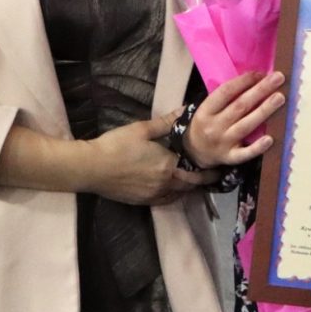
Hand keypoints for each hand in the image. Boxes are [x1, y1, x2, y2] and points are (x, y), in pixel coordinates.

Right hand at [85, 111, 218, 204]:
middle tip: (214, 174)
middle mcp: (165, 184)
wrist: (91, 168)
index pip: (197, 169)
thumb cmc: (116, 145)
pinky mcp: (143, 201)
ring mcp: (154, 195)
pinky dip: (175, 194)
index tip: (219, 164)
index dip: (210, 168)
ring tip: (197, 180)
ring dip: (190, 187)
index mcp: (168, 165)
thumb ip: (167, 122)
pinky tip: (175, 188)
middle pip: (192, 185)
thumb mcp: (142, 129)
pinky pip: (167, 200)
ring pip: (180, 194)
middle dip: (205, 180)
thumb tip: (186, 110)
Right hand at [184, 71, 285, 168]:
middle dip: (260, 90)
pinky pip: (245, 153)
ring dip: (264, 110)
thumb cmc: (207, 124)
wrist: (194, 152)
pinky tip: (270, 138)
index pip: (225, 92)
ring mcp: (223, 143)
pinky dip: (257, 147)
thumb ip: (227, 97)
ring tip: (279, 98)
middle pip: (240, 106)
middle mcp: (214, 126)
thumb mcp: (209, 108)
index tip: (260, 73)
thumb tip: (256, 80)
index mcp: (206, 110)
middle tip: (278, 78)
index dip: (244, 81)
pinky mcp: (231, 158)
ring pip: (246, 125)